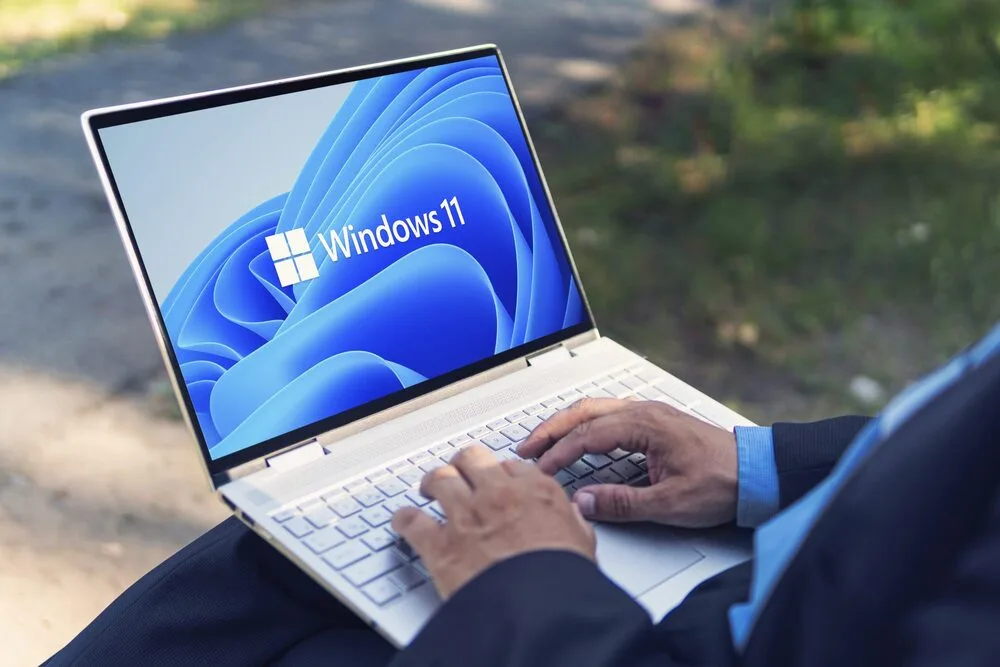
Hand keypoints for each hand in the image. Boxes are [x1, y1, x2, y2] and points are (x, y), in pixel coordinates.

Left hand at [391, 445, 595, 599]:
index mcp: (535, 491)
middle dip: (464, 464)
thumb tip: (570, 517)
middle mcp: (497, 495)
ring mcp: (466, 517)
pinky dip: (404, 520)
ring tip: (429, 487)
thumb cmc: (562, 581)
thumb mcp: (581, 543)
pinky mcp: (441, 546)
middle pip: (471, 459)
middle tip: (460, 472)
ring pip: (440, 480)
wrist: (540, 610)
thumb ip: (570, 522)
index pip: (511, 465)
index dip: (500, 471)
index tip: (497, 478)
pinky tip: (402, 520)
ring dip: (433, 482)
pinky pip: (412, 521)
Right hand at [516, 398, 737, 527]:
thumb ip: (622, 503)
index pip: (587, 435)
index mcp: (645, 425)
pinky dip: (584, 424)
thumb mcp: (670, 502)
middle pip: (584, 412)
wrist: (757, 473)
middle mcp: (644, 412)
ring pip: (594, 409)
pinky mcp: (654, 421)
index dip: (558, 453)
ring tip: (542, 441)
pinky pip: (608, 414)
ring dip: (565, 424)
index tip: (538, 470)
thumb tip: (583, 502)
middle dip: (550, 429)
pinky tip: (577, 437)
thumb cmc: (721, 482)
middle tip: (525, 448)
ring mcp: (649, 413)